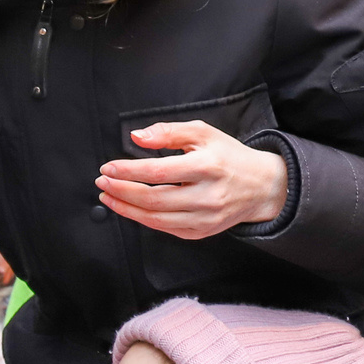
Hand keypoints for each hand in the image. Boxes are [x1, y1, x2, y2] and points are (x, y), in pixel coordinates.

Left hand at [97, 121, 288, 238]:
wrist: (261, 185)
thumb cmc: (228, 156)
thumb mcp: (203, 133)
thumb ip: (169, 132)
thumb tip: (137, 137)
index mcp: (208, 166)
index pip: (159, 172)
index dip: (128, 171)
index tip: (107, 168)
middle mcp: (208, 195)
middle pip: (154, 199)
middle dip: (121, 191)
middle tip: (102, 182)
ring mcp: (205, 218)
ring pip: (156, 218)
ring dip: (126, 209)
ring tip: (108, 197)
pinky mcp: (202, 232)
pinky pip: (165, 228)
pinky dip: (142, 219)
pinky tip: (128, 208)